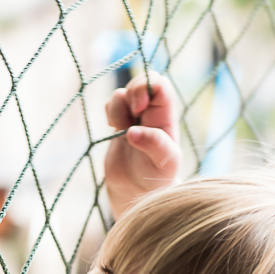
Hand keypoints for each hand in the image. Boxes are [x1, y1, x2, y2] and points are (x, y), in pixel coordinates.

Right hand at [103, 73, 181, 216]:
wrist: (136, 192)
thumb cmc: (156, 179)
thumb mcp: (164, 164)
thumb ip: (155, 145)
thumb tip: (133, 132)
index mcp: (165, 117)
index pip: (160, 85)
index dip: (147, 87)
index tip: (139, 107)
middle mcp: (151, 113)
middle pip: (141, 81)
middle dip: (130, 92)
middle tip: (128, 118)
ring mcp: (134, 117)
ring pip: (121, 94)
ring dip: (116, 108)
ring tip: (120, 130)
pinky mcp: (118, 124)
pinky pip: (110, 105)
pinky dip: (108, 113)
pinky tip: (114, 130)